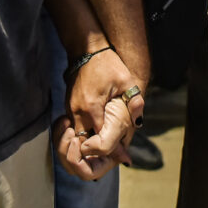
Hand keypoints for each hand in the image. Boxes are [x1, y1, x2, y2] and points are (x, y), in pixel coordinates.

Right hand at [54, 49, 144, 180]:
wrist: (87, 49)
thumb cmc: (108, 63)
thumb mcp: (126, 81)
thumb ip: (134, 102)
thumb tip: (138, 122)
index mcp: (91, 107)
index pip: (97, 140)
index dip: (109, 151)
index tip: (122, 157)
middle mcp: (77, 111)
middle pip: (83, 143)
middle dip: (96, 152)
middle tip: (113, 158)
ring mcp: (70, 108)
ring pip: (76, 136)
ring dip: (89, 143)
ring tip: (104, 148)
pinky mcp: (68, 105)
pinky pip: (74, 126)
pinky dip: (84, 133)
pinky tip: (96, 134)